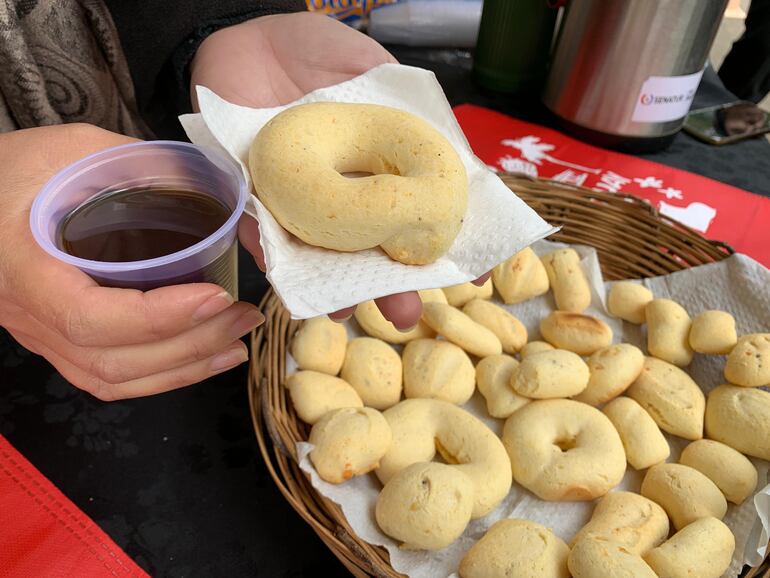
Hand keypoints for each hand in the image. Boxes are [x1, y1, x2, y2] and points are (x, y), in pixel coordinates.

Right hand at [0, 124, 263, 399]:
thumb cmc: (18, 168)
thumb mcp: (78, 149)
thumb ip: (145, 167)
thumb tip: (225, 191)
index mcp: (23, 267)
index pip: (89, 317)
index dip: (158, 318)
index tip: (217, 296)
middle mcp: (26, 314)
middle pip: (112, 359)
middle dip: (190, 345)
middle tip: (245, 317)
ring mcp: (38, 334)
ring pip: (111, 378)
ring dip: (183, 368)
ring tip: (237, 344)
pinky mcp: (54, 340)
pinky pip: (105, 377)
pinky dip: (160, 376)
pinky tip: (201, 358)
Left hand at [191, 12, 488, 328]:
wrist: (243, 33)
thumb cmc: (310, 47)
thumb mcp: (372, 66)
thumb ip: (406, 106)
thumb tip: (453, 149)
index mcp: (377, 167)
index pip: (416, 211)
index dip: (442, 244)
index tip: (472, 274)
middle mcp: (342, 191)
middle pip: (371, 246)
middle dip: (389, 284)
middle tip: (406, 313)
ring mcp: (298, 200)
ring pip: (322, 255)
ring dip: (336, 288)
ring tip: (351, 312)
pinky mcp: (251, 200)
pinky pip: (263, 237)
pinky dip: (279, 264)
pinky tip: (298, 290)